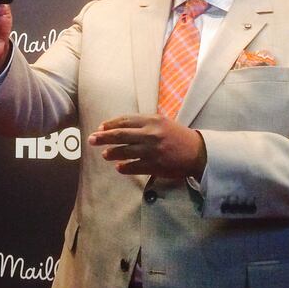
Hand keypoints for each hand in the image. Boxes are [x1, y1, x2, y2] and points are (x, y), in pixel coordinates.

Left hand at [88, 114, 206, 178]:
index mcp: (152, 120)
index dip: (110, 124)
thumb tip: (121, 127)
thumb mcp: (162, 122)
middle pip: (120, 135)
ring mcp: (152, 150)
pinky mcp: (154, 165)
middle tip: (91, 139)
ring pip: (124, 151)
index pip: (125, 120)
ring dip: (112, 152)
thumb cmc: (178, 136)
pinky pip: (134, 166)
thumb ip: (144, 123)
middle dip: (103, 137)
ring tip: (104, 154)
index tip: (100, 128)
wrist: (197, 152)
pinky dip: (124, 167)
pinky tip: (119, 167)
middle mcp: (150, 133)